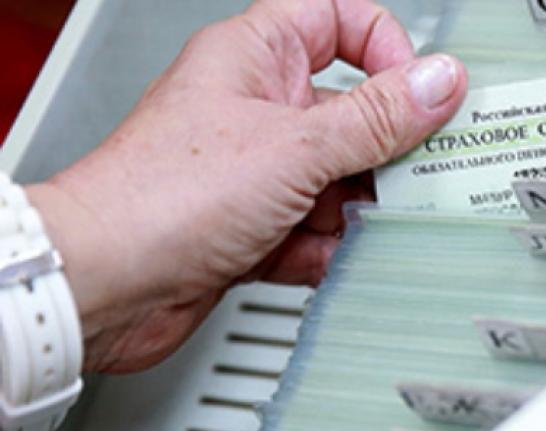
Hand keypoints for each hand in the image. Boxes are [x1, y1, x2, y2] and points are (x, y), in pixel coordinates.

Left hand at [24, 0, 467, 371]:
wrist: (102, 284)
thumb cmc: (161, 196)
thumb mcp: (296, 146)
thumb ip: (377, 117)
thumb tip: (439, 82)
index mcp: (255, 57)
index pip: (336, 20)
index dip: (384, 46)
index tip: (417, 90)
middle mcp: (254, 109)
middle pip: (349, 112)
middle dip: (384, 150)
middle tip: (421, 172)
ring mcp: (253, 172)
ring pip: (336, 180)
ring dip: (357, 209)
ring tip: (369, 225)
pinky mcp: (252, 229)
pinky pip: (311, 233)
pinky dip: (325, 251)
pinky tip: (325, 259)